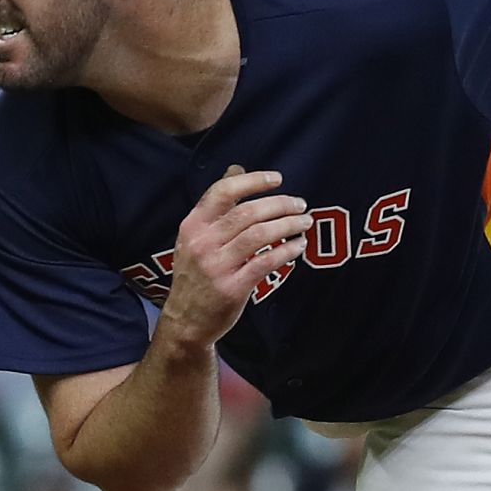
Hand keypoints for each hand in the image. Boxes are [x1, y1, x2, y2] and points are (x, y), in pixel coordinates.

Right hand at [162, 166, 310, 347]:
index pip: (223, 191)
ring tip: (304, 223)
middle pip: (248, 212)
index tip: (278, 179)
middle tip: (300, 204)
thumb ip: (216, 206)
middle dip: (280, 204)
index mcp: (193, 225)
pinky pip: (265, 262)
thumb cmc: (196, 275)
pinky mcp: (232, 288)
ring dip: (288, 225)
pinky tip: (298, 247)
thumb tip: (236, 169)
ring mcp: (216, 266)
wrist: (186, 321)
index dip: (253, 181)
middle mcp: (202, 242)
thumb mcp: (195, 237)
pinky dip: (286, 251)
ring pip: (259, 235)